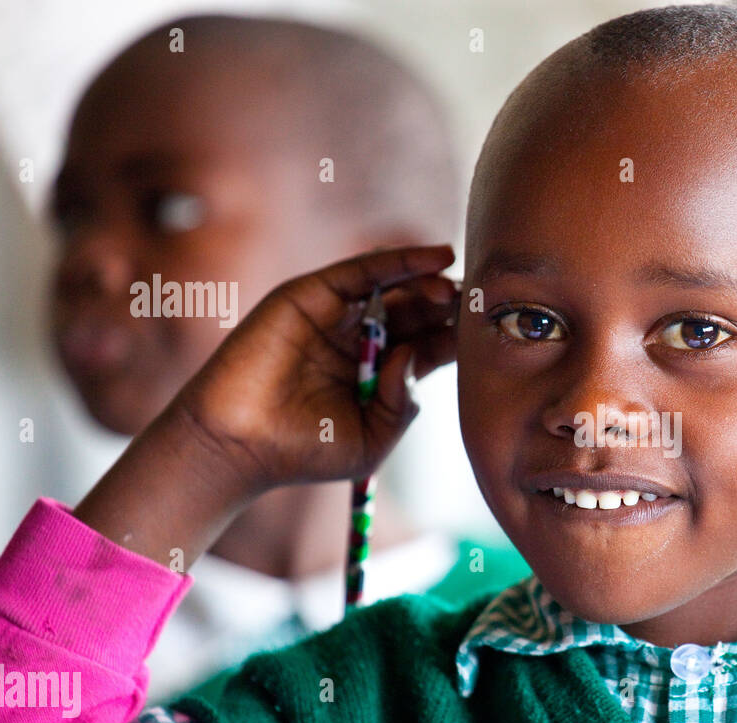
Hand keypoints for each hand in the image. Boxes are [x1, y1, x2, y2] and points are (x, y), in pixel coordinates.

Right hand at [176, 244, 458, 490]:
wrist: (241, 445)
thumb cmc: (305, 451)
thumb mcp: (374, 437)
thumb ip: (403, 400)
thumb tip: (412, 356)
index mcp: (380, 374)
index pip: (431, 345)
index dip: (460, 337)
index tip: (495, 333)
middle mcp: (362, 341)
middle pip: (418, 313)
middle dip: (449, 309)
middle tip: (478, 307)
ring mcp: (336, 317)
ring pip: (394, 289)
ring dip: (430, 284)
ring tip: (455, 290)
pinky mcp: (310, 296)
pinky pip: (362, 271)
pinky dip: (400, 260)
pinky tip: (436, 258)